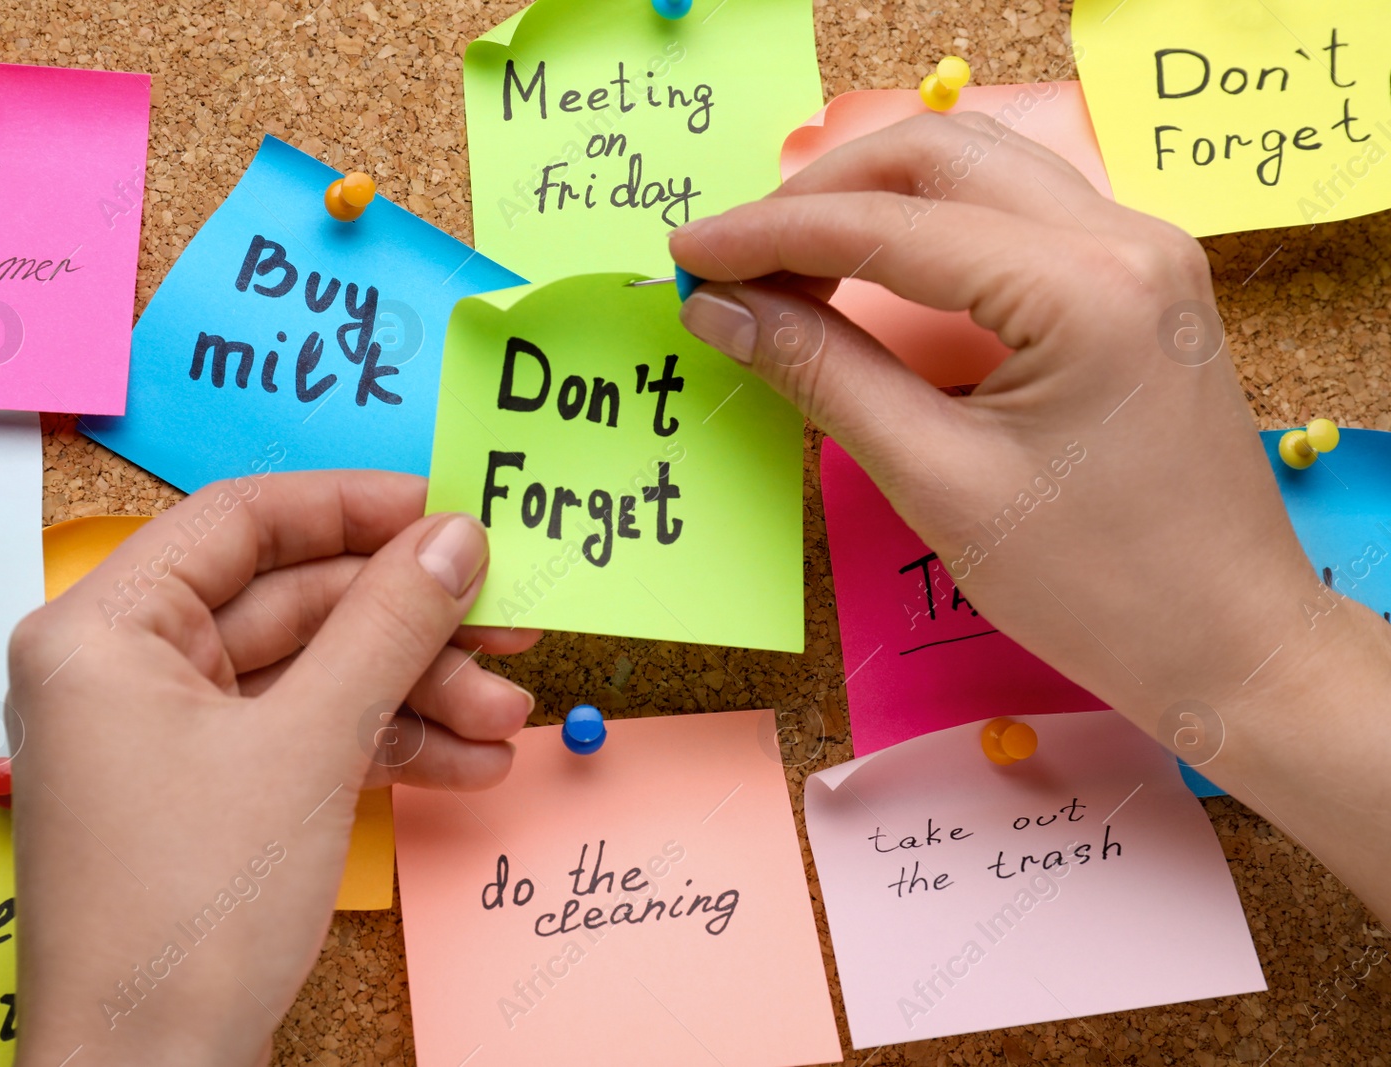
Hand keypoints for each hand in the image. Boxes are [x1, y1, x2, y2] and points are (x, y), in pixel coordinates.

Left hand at [8, 471, 538, 1066]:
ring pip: (313, 675)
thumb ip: (387, 626)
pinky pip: (308, 736)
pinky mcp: (211, 797)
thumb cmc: (190, 911)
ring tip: (506, 717)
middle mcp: (126, 671)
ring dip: (415, 692)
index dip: (355, 507)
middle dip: (408, 626)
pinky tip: (469, 760)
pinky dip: (386, 744)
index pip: (240, 520)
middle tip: (507, 623)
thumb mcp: (308, 746)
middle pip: (292, 602)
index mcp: (105, 631)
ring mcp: (169, 738)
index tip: (449, 509)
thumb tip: (456, 536)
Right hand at [671, 112, 1390, 918]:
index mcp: (1083, 289)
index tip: (687, 256)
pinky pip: (1012, 213)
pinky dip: (926, 227)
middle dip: (818, 197)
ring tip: (784, 264)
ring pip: (975, 168)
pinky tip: (866, 273)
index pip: (892, 226)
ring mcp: (1141, 250)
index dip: (771, 234)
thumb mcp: (938, 481)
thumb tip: (721, 310)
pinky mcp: (1137, 279)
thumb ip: (824, 374)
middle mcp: (1124, 238)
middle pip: (936, 157)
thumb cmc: (1094, 587)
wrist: (1229, 642)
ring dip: (871, 200)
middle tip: (731, 260)